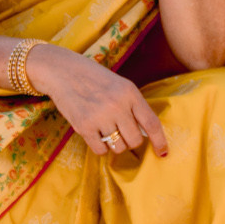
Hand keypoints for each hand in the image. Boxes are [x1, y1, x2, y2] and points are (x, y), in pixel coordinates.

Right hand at [29, 44, 168, 157]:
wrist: (62, 71)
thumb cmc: (94, 79)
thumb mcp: (120, 85)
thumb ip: (134, 106)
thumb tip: (147, 133)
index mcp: (130, 93)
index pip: (152, 123)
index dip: (159, 141)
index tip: (163, 152)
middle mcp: (117, 105)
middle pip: (135, 140)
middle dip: (131, 141)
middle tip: (122, 132)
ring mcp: (100, 117)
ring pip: (119, 147)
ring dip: (115, 144)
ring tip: (106, 130)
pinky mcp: (84, 126)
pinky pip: (101, 150)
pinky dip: (100, 147)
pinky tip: (95, 134)